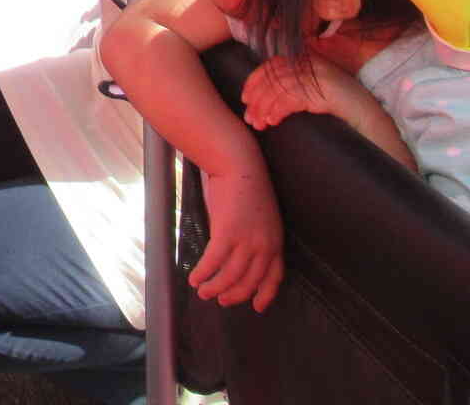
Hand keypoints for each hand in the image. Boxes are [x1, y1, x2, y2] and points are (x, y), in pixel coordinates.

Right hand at [191, 164, 285, 311]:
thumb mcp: (259, 216)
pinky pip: (213, 262)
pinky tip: (194, 277)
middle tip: (220, 299)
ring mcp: (247, 241)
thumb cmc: (245, 185)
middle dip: (234, 294)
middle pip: (250, 281)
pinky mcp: (227, 234)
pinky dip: (203, 273)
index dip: (265, 294)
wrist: (238, 164)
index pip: (274, 277)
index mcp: (275, 241)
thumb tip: (238, 253)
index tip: (256, 306)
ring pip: (230, 276)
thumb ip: (254, 236)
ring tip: (203, 291)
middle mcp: (265, 246)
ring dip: (215, 288)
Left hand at [240, 54, 349, 131]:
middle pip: (274, 76)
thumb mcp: (314, 91)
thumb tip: (262, 95)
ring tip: (259, 124)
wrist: (371, 121)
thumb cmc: (340, 110)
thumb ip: (294, 86)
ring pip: (280, 88)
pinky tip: (273, 121)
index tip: (245, 98)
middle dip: (257, 98)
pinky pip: (293, 98)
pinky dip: (278, 109)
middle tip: (250, 117)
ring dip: (264, 107)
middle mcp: (312, 64)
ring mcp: (320, 76)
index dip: (255, 80)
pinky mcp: (326, 91)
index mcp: (308, 60)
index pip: (273, 64)